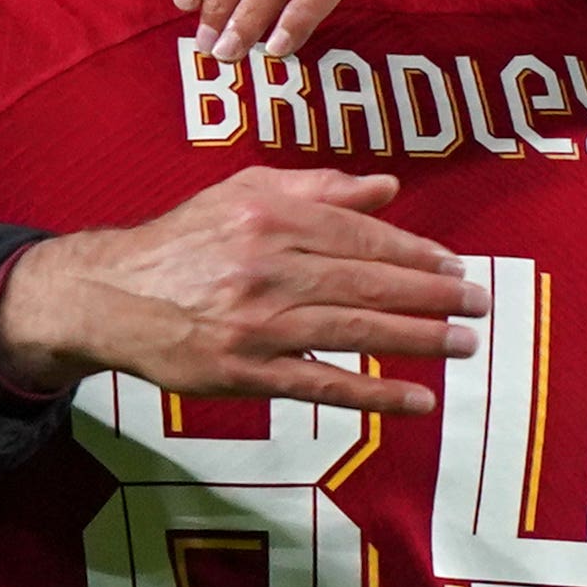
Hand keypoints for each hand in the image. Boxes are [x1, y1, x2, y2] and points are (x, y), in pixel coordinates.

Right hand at [0, 166, 488, 413]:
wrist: (110, 295)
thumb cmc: (184, 241)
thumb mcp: (243, 192)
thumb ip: (318, 189)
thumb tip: (387, 187)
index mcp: (269, 215)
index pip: (360, 234)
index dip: (413, 252)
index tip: (453, 265)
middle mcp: (266, 266)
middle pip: (366, 281)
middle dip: (431, 295)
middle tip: (476, 304)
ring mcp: (256, 323)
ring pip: (354, 329)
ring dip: (417, 339)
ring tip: (463, 343)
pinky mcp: (245, 371)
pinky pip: (322, 383)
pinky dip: (374, 393)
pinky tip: (417, 398)